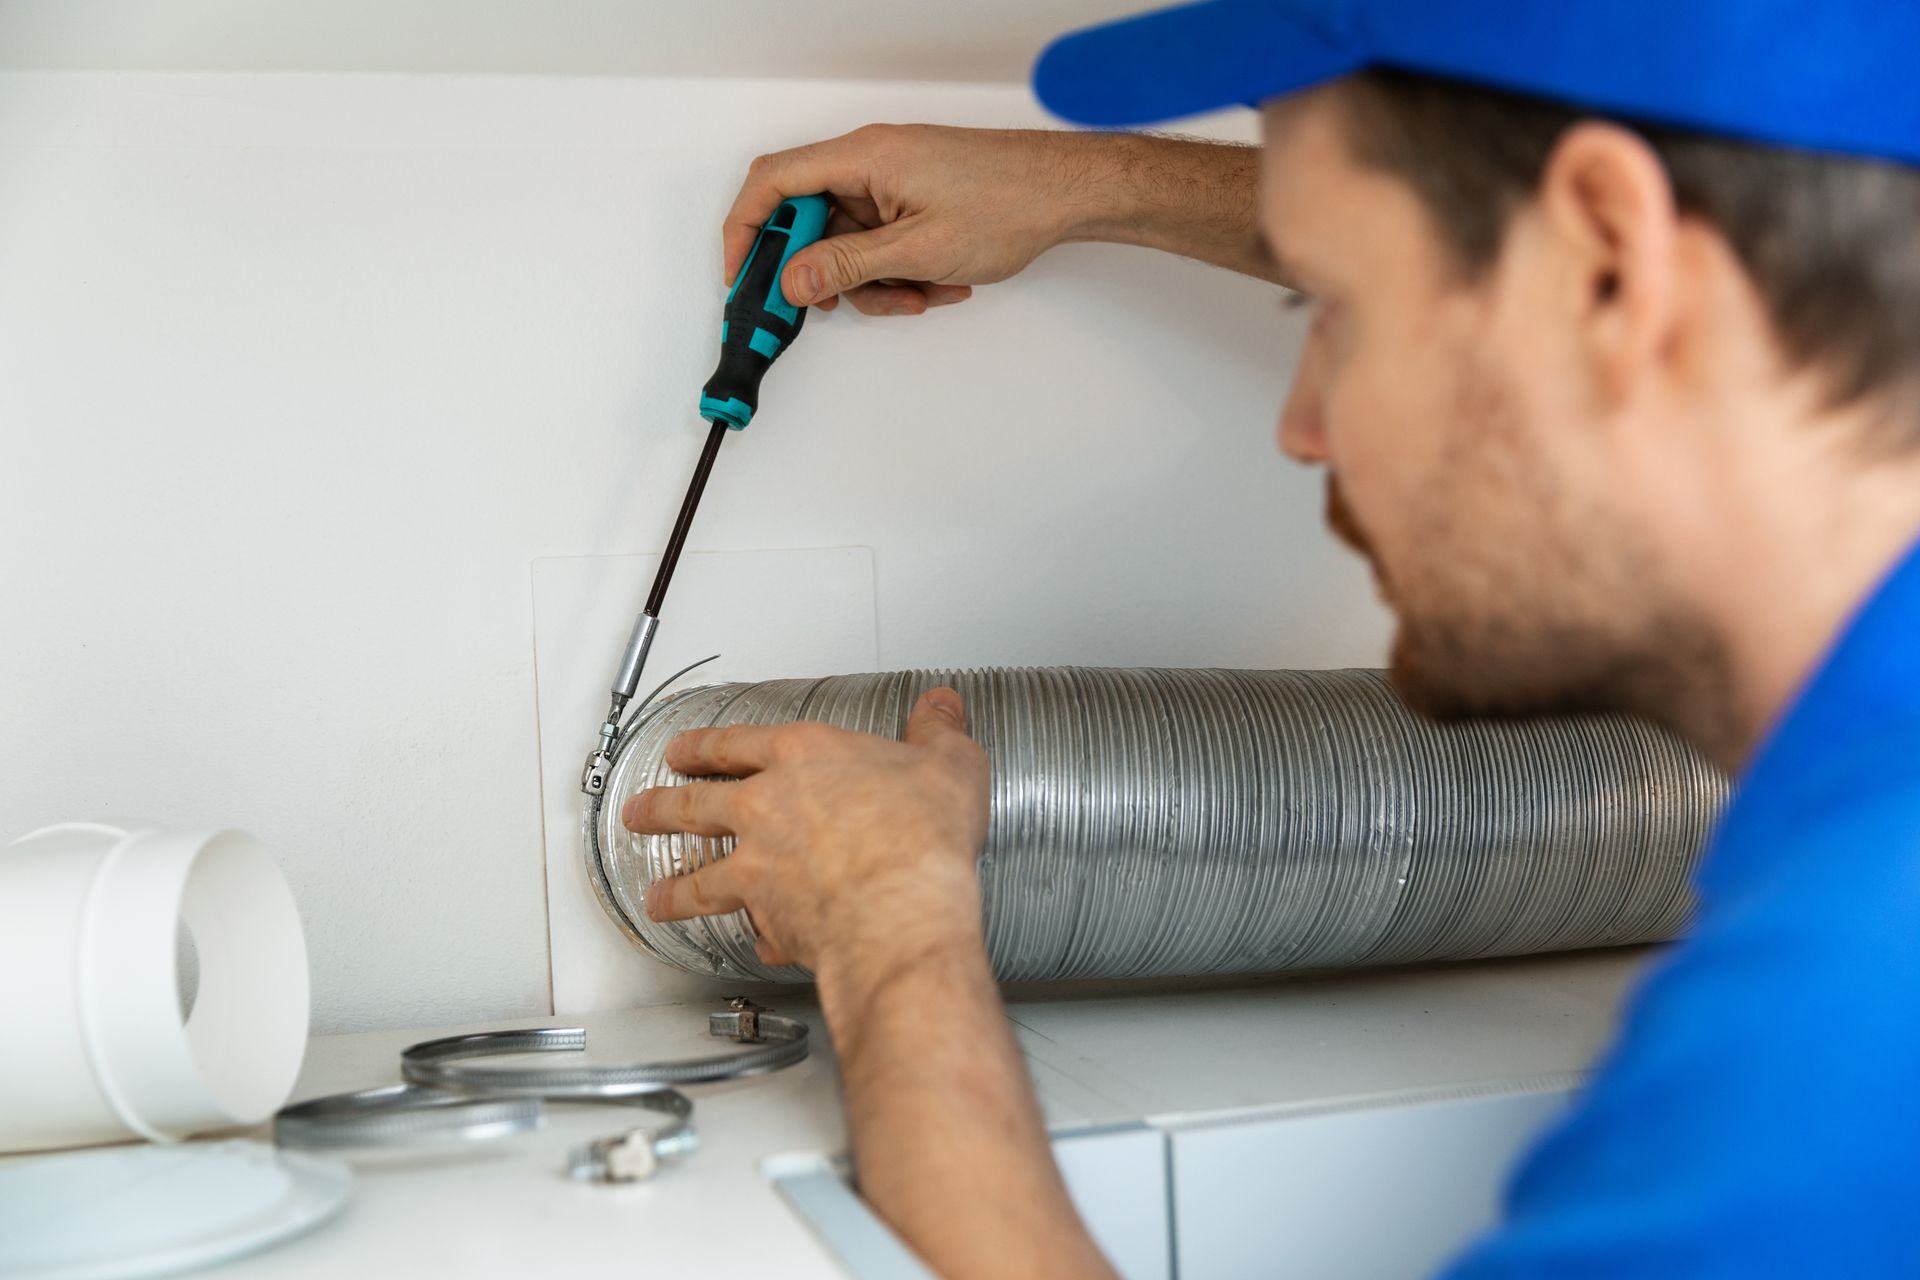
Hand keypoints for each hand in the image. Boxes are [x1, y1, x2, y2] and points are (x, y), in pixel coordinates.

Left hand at [621, 688, 991, 974]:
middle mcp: (766, 807)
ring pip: (698, 875)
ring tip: (656, 897)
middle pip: (694, 802)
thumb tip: (941, 709)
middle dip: (661, 806)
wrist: (900, 908)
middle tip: (640, 810)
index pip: (735, 741)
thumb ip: (938, 733)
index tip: (684, 749)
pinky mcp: (766, 917)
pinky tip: (758, 945)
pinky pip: (752, 929)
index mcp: (801, 755)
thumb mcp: (948, 764)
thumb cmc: (920, 837)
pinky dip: (757, 939)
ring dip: (674, 886)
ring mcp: (757, 865)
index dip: (704, 744)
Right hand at [726, 125, 1110, 317]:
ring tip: (920, 296)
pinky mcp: (915, 199)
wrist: (1069, 193)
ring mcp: (894, 181)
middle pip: (813, 221)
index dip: (747, 229)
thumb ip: (846, 265)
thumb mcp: (917, 249)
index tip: (741, 276)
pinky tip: (941, 284)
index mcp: (862, 157)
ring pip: (853, 242)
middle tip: (836, 307)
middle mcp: (871, 162)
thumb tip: (791, 281)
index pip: (774, 182)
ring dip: (877, 281)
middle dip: (828, 273)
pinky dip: (903, 271)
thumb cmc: (1007, 204)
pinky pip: (885, 242)